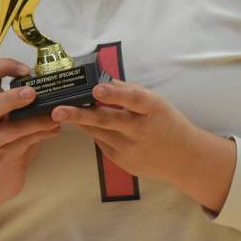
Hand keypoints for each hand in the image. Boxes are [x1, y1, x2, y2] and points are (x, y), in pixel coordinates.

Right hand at [0, 59, 60, 205]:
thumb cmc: (9, 143)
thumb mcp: (14, 119)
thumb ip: (28, 103)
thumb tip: (58, 84)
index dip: (4, 65)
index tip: (26, 70)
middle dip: (13, 97)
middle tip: (33, 93)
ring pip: (8, 128)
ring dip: (35, 120)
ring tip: (56, 117)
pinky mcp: (1, 157)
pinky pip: (21, 144)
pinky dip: (41, 135)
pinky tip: (56, 131)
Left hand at [52, 80, 235, 210]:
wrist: (183, 159)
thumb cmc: (167, 122)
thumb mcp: (155, 103)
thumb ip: (129, 92)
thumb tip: (102, 79)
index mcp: (153, 109)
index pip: (133, 99)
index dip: (115, 93)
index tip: (96, 88)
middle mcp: (140, 130)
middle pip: (107, 120)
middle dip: (80, 115)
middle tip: (58, 111)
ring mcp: (130, 149)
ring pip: (98, 132)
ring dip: (79, 122)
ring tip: (60, 113)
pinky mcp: (122, 161)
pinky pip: (102, 142)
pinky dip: (93, 131)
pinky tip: (85, 123)